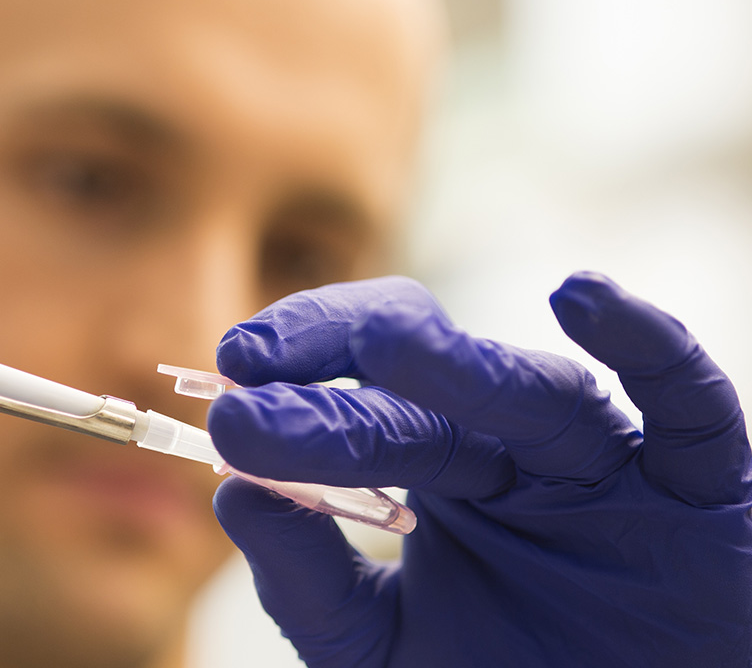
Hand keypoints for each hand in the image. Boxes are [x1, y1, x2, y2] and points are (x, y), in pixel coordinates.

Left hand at [207, 272, 751, 666]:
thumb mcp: (377, 650)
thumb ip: (310, 585)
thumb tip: (233, 496)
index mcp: (442, 468)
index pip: (364, 386)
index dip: (300, 367)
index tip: (227, 374)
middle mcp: (516, 448)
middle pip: (431, 368)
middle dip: (342, 357)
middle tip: (254, 363)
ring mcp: (606, 463)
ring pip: (533, 392)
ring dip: (459, 368)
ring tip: (387, 347)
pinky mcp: (702, 489)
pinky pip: (686, 406)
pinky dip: (648, 348)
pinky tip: (583, 298)